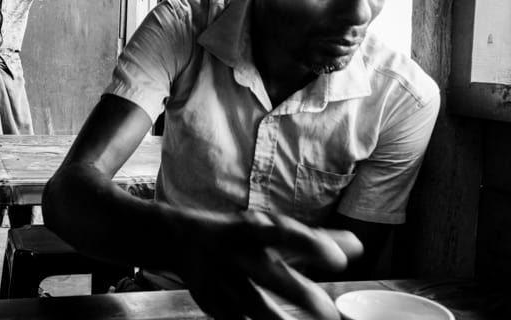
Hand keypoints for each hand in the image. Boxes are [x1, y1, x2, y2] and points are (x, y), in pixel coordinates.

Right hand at [174, 210, 362, 319]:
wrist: (182, 240)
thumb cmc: (237, 234)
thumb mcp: (269, 229)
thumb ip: (312, 240)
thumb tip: (357, 248)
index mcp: (252, 232)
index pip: (283, 235)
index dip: (311, 245)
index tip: (338, 260)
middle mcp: (238, 256)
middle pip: (270, 277)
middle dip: (301, 295)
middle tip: (330, 313)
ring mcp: (224, 283)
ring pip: (255, 307)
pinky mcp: (214, 305)